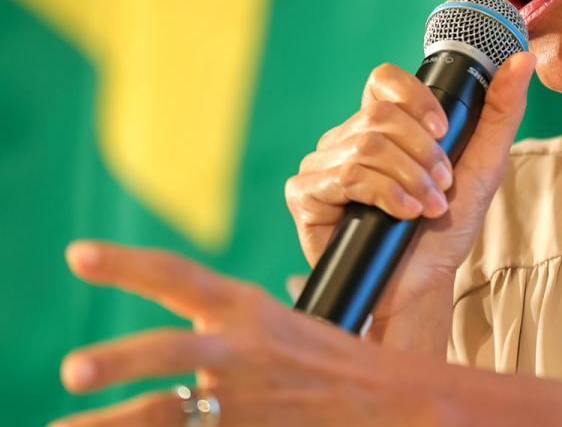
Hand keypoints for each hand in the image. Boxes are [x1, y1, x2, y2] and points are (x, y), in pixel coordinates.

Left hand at [54, 241, 446, 426]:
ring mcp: (242, 399)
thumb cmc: (330, 360)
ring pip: (164, 413)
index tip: (77, 254)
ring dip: (111, 425)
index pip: (179, 275)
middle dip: (119, 361)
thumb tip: (181, 332)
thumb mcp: (281, 324)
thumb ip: (226, 325)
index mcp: (246, 308)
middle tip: (72, 370)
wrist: (386, 400)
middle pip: (169, 352)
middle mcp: (239, 349)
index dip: (127, 264)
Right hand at [285, 52, 534, 331]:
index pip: (385, 80)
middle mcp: (348, 137)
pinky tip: (401, 215)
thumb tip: (522, 59)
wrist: (421, 284)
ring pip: (365, 146)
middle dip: (423, 153)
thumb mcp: (485, 164)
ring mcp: (323, 164)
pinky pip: (341, 176)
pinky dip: (383, 194)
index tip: (443, 130)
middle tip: (442, 185)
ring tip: (427, 207)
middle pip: (380, 116)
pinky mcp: (305, 194)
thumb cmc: (447, 227)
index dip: (415, 98)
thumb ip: (502, 110)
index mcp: (384, 123)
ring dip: (409, 179)